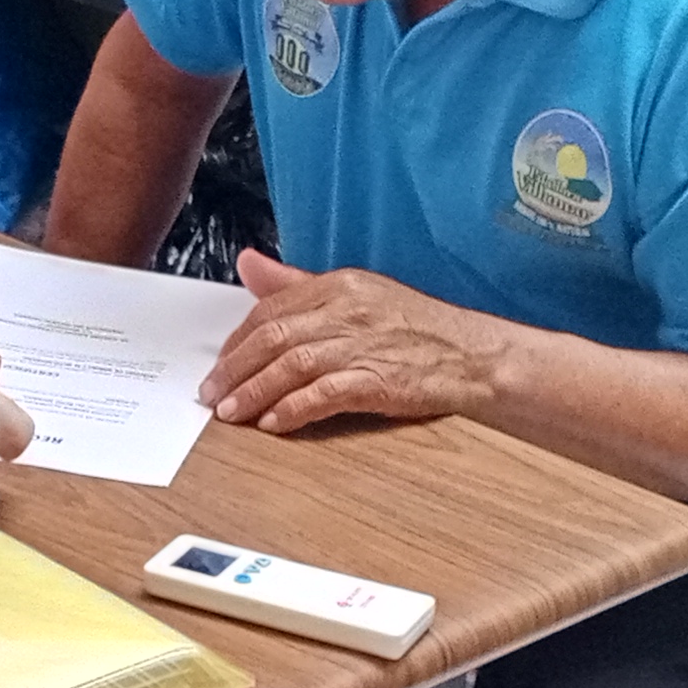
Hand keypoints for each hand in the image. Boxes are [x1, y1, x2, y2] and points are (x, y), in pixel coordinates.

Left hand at [204, 252, 501, 433]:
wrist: (476, 357)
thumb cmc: (419, 329)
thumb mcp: (358, 294)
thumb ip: (298, 284)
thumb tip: (249, 264)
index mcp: (341, 285)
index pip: (271, 309)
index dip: (237, 340)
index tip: (220, 362)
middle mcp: (348, 310)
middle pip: (272, 337)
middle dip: (235, 368)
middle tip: (211, 393)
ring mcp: (362, 345)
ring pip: (290, 366)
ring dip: (253, 392)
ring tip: (230, 412)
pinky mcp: (377, 380)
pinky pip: (322, 395)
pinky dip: (292, 410)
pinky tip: (273, 423)